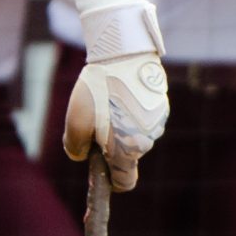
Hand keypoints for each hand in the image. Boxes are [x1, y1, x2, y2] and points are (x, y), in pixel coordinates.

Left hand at [63, 0, 167, 191]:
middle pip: (127, 155)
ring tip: (107, 101)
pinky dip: (131, 111)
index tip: (100, 169)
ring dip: (121, 126)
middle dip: (111, 146)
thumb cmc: (98, 90)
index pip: (125, 182)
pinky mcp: (160, 105)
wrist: (123, 54)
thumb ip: (75, 147)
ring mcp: (157, 123)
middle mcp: (147, 141)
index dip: (111, 182)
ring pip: (134, 134)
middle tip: (95, 122)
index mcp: (127, 151)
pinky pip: (142, 116)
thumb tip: (81, 155)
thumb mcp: (75, 121)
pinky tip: (119, 92)